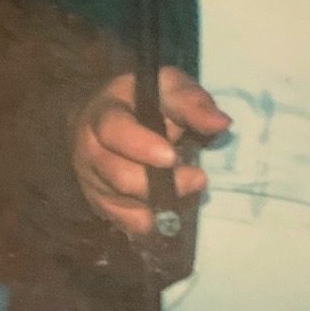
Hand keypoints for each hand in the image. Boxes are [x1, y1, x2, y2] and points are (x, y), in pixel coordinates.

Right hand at [72, 67, 231, 235]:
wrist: (106, 120)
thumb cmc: (143, 102)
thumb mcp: (168, 87)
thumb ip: (192, 102)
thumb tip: (220, 123)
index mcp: (103, 114)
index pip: (114, 131)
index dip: (142, 147)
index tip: (173, 157)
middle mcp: (89, 150)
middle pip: (120, 177)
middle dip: (163, 184)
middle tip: (199, 179)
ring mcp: (91, 180)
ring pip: (124, 205)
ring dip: (162, 204)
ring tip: (189, 192)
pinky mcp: (100, 203)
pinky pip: (126, 224)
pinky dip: (152, 222)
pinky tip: (171, 209)